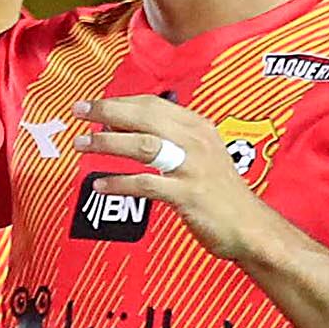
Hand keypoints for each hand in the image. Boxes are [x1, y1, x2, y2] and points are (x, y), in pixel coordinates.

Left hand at [79, 94, 277, 262]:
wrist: (249, 226)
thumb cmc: (218, 192)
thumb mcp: (199, 155)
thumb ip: (167, 139)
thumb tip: (120, 128)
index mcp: (198, 127)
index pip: (153, 104)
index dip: (119, 101)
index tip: (91, 104)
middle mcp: (196, 141)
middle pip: (145, 117)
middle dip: (108, 111)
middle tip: (78, 111)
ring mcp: (192, 167)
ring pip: (143, 145)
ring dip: (108, 142)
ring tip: (82, 144)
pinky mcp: (188, 194)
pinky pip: (146, 184)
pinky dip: (119, 183)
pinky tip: (99, 185)